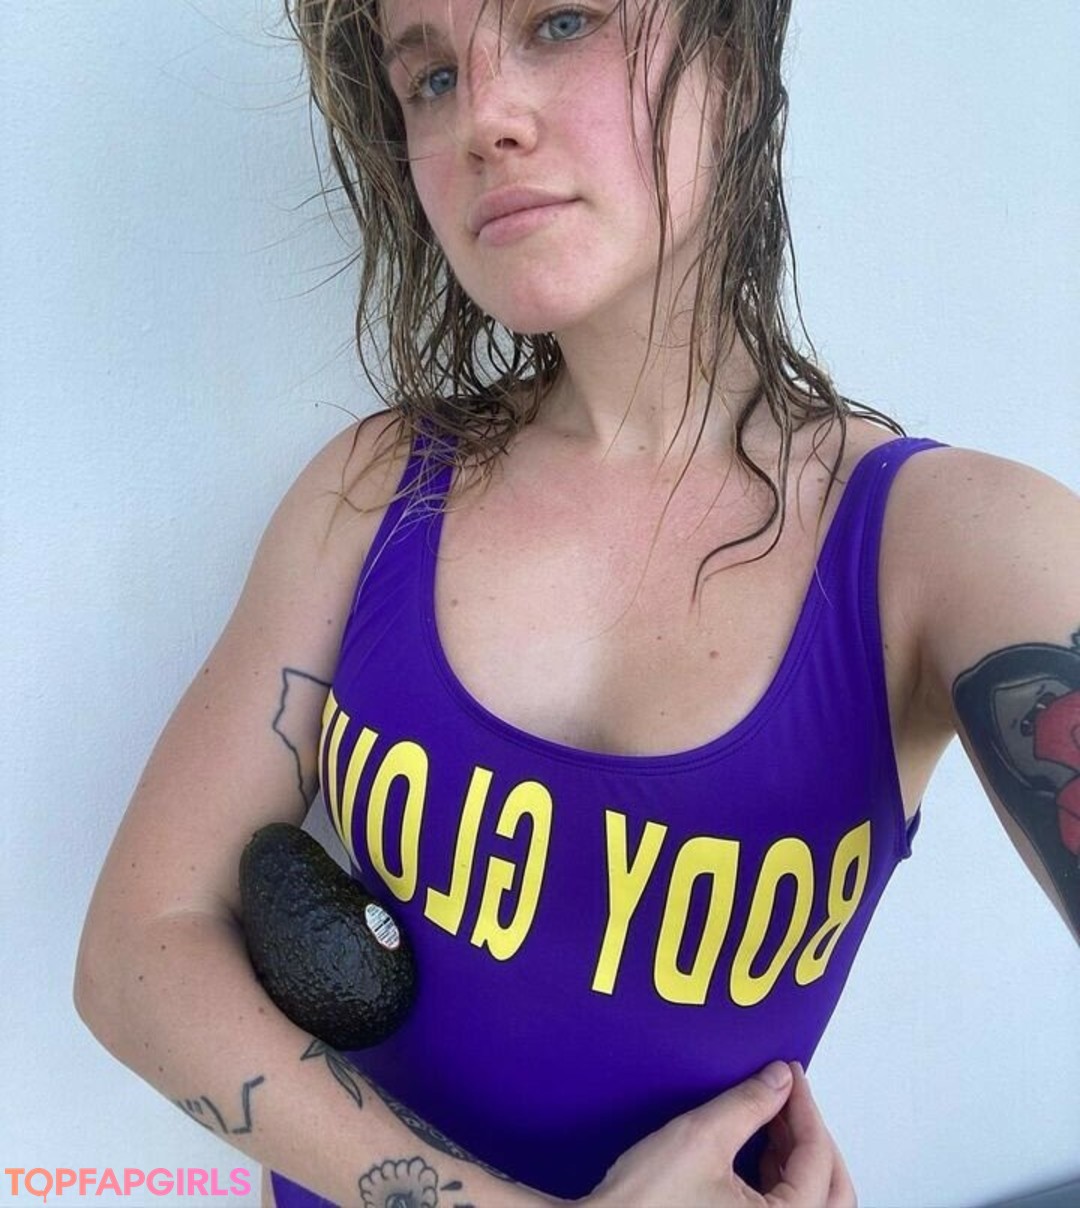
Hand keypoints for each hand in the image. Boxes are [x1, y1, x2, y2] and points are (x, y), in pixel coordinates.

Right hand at [582, 1061, 855, 1206]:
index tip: (790, 1074)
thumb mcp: (702, 1138)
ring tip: (773, 1118)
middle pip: (833, 1192)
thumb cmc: (645, 1205)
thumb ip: (749, 1104)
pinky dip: (781, 1183)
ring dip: (800, 1161)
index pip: (817, 1159)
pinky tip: (758, 1153)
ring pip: (812, 1205)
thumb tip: (780, 1079)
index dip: (805, 1107)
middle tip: (792, 1099)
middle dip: (815, 1140)